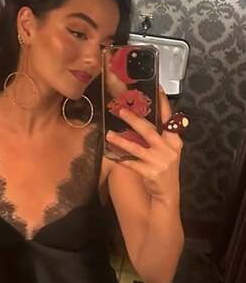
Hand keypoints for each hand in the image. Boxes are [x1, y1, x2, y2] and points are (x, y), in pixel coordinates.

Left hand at [106, 88, 182, 204]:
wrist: (167, 193)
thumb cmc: (164, 168)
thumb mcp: (167, 151)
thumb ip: (159, 136)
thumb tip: (141, 120)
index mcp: (174, 140)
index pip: (169, 118)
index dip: (163, 104)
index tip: (158, 89)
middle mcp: (169, 148)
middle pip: (149, 130)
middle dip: (134, 119)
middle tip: (121, 111)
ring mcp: (160, 161)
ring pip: (136, 148)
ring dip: (121, 140)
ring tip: (109, 135)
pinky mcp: (151, 172)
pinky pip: (131, 163)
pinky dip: (121, 159)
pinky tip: (111, 155)